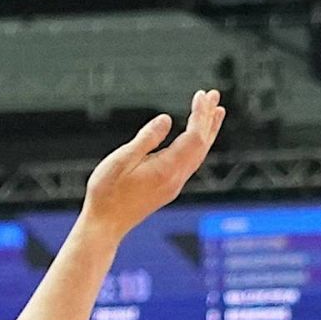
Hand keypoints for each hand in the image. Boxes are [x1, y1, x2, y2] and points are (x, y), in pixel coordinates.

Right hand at [79, 90, 224, 242]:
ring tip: (216, 113)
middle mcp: (176, 178)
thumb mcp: (120, 161)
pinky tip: (195, 138)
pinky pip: (191, 162)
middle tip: (215, 95)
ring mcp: (173, 185)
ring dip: (207, 131)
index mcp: (166, 169)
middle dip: (208, 118)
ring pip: (199, 154)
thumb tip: (166, 119)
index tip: (203, 94)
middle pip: (202, 144)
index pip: (194, 136)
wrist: (105, 225)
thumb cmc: (106, 193)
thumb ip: (146, 139)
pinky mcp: (168, 188)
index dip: (200, 114)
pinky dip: (198, 145)